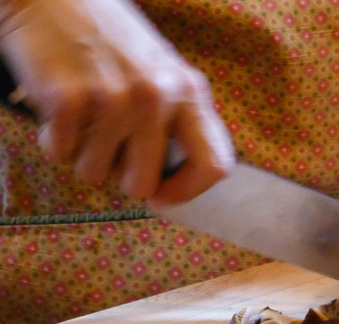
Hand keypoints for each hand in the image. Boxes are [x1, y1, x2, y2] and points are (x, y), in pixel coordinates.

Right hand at [0, 0, 232, 204]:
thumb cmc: (109, 39)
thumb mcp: (162, 72)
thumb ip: (177, 120)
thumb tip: (176, 182)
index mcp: (189, 91)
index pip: (214, 165)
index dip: (188, 191)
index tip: (162, 196)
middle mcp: (158, 97)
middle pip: (142, 184)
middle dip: (118, 175)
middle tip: (107, 144)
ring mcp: (114, 99)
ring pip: (94, 174)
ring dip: (82, 154)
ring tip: (83, 115)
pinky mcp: (69, 100)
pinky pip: (59, 155)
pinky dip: (52, 140)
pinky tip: (59, 106)